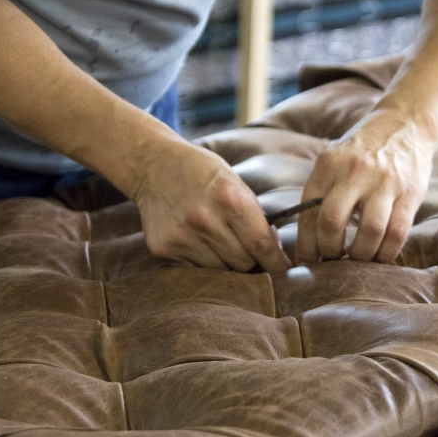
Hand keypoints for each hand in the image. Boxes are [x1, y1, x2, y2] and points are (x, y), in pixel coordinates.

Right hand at [130, 140, 291, 271]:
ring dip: (227, 263)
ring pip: (221, 271)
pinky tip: (198, 241)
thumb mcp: (234, 182)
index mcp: (229, 199)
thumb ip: (254, 215)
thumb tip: (274, 251)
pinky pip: (196, 270)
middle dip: (252, 261)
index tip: (283, 268)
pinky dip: (204, 262)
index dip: (276, 262)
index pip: (262, 245)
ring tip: (220, 242)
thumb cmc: (202, 172)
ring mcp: (181, 237)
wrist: (153, 165)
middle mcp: (204, 220)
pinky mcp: (163, 249)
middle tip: (248, 250)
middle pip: (243, 263)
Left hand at [295, 111, 435, 263]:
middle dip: (329, 251)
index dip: (305, 244)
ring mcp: (385, 182)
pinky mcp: (411, 192)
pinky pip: (397, 233)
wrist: (406, 123)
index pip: (309, 211)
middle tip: (333, 259)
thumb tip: (307, 240)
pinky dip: (386, 253)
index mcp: (329, 164)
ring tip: (357, 257)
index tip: (307, 261)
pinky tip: (379, 255)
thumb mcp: (334, 159)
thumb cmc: (363, 150)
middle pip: (332, 222)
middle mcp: (355, 171)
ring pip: (369, 232)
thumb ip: (321, 191)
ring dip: (360, 255)